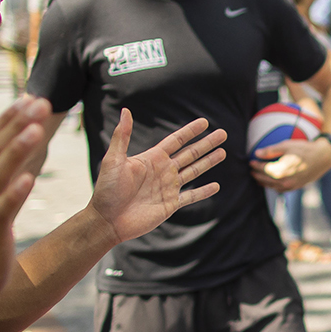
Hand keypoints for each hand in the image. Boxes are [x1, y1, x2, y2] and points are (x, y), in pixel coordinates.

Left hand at [89, 111, 226, 242]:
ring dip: (209, 162)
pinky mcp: (170, 205)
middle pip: (190, 154)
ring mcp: (168, 188)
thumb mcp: (113, 159)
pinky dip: (203, 191)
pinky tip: (216, 186)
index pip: (176, 141)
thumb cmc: (107, 190)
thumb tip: (126, 110)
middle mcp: (162, 171)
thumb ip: (122, 136)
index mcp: (152, 158)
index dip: (190, 131)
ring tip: (223, 153)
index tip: (205, 122)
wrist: (107, 220)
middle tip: (223, 134)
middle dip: (207, 144)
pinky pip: (191, 196)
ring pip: (194, 171)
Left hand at [251, 137, 330, 191]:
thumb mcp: (286, 145)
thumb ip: (270, 150)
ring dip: (264, 182)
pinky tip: (271, 182)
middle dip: (257, 175)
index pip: (263, 169)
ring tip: (258, 178)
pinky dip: (273, 186)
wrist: (322, 158)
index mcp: (280, 170)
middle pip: (266, 179)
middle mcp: (284, 181)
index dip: (256, 165)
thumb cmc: (304, 149)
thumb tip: (257, 153)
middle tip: (251, 170)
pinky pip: (280, 189)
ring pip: (272, 186)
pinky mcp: (295, 187)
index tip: (251, 161)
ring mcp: (290, 186)